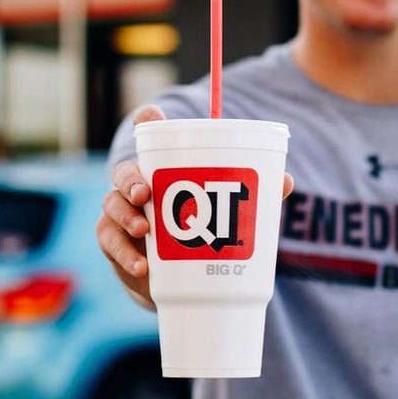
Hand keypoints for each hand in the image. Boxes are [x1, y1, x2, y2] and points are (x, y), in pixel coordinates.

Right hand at [97, 105, 295, 311]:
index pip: (150, 140)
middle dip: (130, 180)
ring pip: (111, 207)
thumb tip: (286, 181)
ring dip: (125, 217)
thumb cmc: (203, 235)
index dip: (148, 122)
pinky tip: (142, 267)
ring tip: (143, 232)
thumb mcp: (228, 214)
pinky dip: (124, 256)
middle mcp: (137, 189)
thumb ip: (253, 196)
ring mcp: (123, 218)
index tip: (151, 115)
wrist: (179, 284)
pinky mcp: (117, 248)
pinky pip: (111, 245)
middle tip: (146, 194)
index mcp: (162, 172)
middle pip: (123, 173)